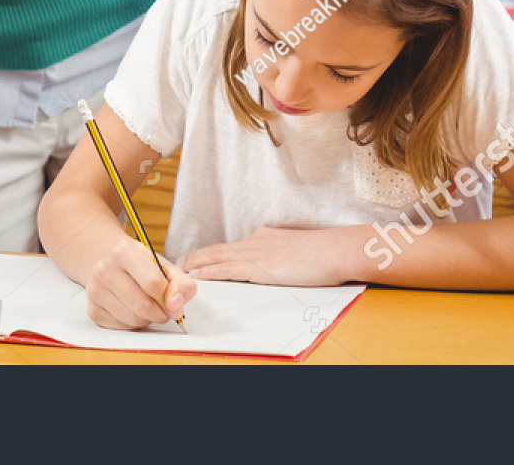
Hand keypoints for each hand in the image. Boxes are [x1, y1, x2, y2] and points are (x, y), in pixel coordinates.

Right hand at [85, 238, 196, 329]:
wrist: (113, 265)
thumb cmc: (142, 266)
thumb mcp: (166, 267)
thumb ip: (181, 284)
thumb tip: (176, 306)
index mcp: (123, 251)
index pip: (153, 283)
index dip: (169, 297)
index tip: (173, 301)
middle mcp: (104, 268)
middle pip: (142, 305)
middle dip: (160, 313)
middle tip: (165, 310)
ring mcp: (95, 290)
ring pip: (133, 319)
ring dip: (148, 319)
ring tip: (149, 307)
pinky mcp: (93, 310)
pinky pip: (122, 327)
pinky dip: (134, 324)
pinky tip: (134, 311)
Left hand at [181, 227, 349, 286]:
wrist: (335, 250)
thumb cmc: (324, 253)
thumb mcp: (297, 250)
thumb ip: (282, 255)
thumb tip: (275, 264)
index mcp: (266, 238)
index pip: (233, 247)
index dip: (213, 253)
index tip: (198, 257)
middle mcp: (257, 241)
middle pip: (219, 249)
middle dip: (197, 256)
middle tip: (178, 261)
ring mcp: (257, 252)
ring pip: (218, 257)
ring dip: (197, 263)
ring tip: (178, 268)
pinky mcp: (259, 266)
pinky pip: (227, 269)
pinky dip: (209, 271)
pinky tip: (198, 275)